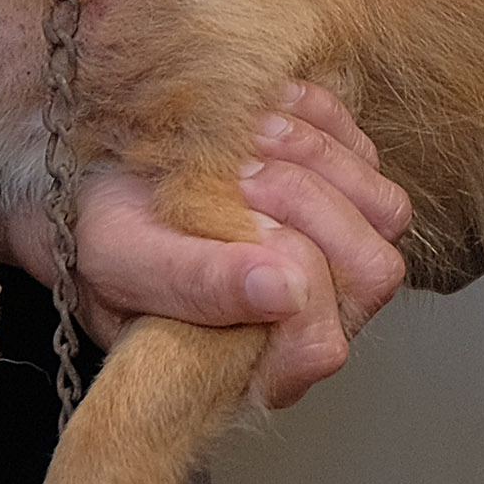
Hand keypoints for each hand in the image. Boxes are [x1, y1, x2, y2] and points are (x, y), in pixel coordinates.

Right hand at [0, 81, 413, 410]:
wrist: (99, 175)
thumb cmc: (104, 235)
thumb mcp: (122, 260)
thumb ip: (194, 285)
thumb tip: (283, 293)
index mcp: (259, 360)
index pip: (322, 345)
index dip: (290, 281)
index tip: (235, 229)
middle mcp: (314, 316)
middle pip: (372, 271)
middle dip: (302, 209)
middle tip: (235, 177)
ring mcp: (342, 252)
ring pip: (385, 211)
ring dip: (309, 160)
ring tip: (240, 148)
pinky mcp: (351, 187)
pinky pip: (368, 153)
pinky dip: (316, 124)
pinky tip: (256, 123)